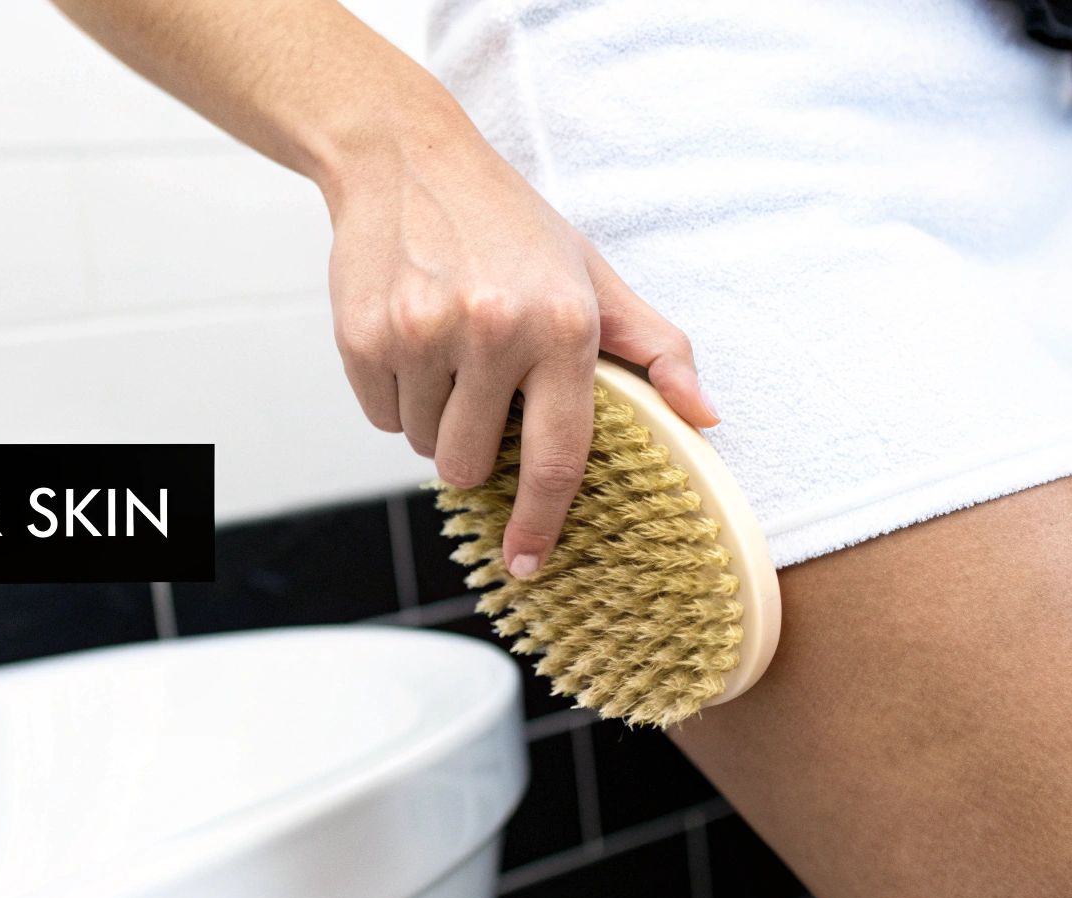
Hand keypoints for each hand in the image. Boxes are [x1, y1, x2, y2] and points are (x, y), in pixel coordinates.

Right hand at [322, 131, 718, 577]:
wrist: (404, 159)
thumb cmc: (509, 226)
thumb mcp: (592, 276)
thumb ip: (655, 349)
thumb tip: (707, 419)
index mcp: (561, 326)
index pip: (560, 457)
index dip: (542, 524)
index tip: (528, 564)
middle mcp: (493, 331)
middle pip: (474, 467)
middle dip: (477, 451)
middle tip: (483, 390)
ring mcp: (422, 334)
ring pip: (421, 447)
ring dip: (434, 421)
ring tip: (447, 353)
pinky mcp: (364, 337)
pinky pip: (379, 417)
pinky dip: (394, 398)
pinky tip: (410, 341)